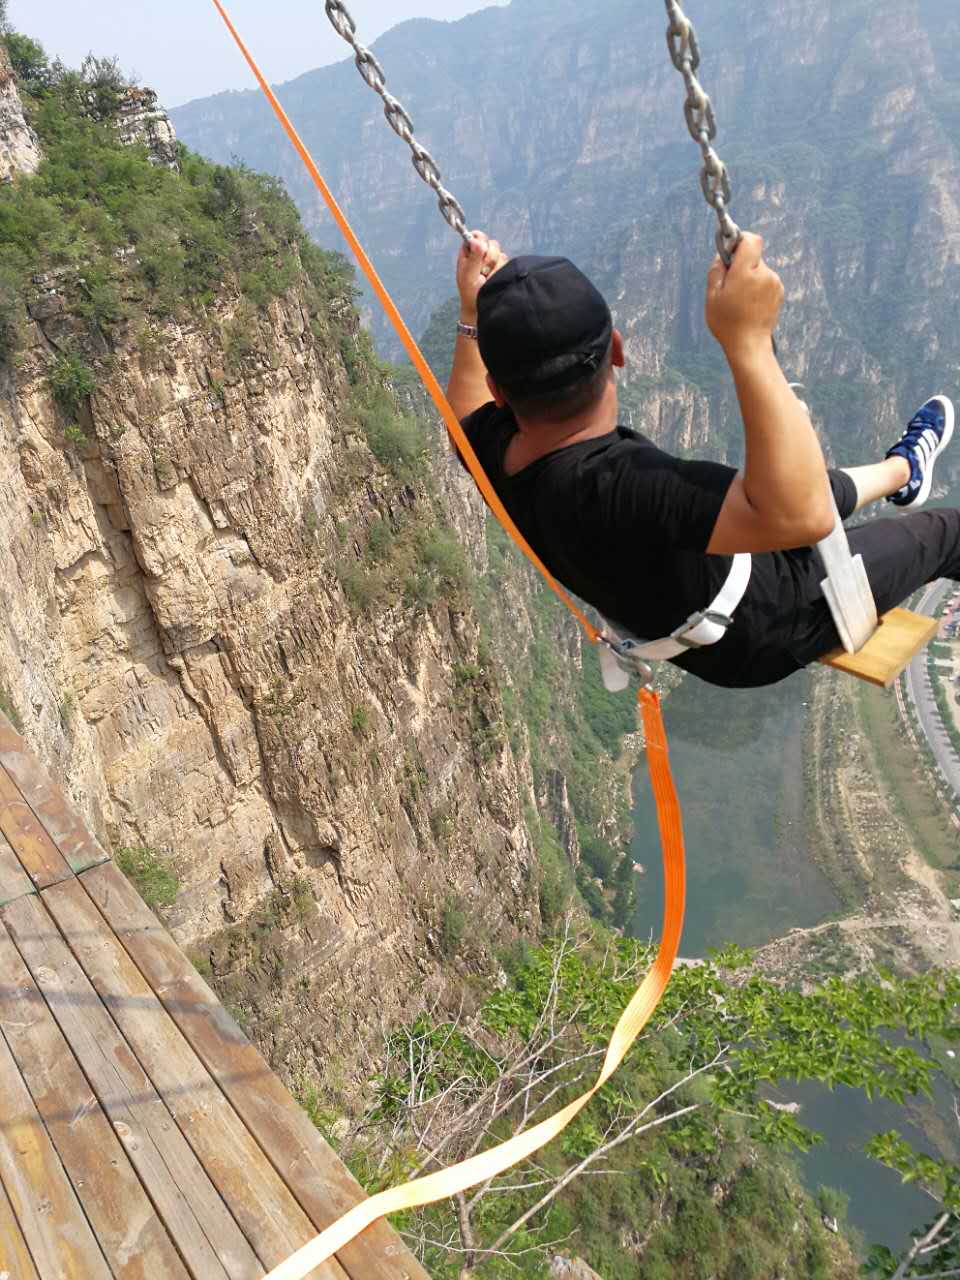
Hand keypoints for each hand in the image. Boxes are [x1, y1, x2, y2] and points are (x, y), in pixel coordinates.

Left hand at [456, 231, 508, 322]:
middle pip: (491, 243)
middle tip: (483, 271)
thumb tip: (476, 240)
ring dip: (494, 267)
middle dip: (489, 257)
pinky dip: (500, 271)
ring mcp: (492, 261)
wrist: (480, 309)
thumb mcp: (469, 276)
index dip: (480, 240)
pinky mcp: (501, 267)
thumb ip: (473, 258)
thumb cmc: (470, 294)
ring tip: (487, 279)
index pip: (476, 236)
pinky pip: (506, 262)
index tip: (481, 249)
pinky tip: (494, 280)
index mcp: (469, 253)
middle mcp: (481, 254)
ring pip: (500, 253)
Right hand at [705, 232, 783, 357]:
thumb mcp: (712, 296)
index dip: (741, 240)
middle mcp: (764, 274)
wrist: (749, 345)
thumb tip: (722, 255)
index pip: (751, 240)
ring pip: (759, 269)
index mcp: (746, 272)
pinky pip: (766, 280)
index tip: (731, 250)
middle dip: (741, 264)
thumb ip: (716, 270)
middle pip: (753, 256)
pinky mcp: (779, 292)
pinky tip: (749, 304)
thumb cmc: (727, 323)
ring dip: (749, 277)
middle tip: (729, 285)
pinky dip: (757, 287)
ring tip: (739, 299)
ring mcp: (774, 283)